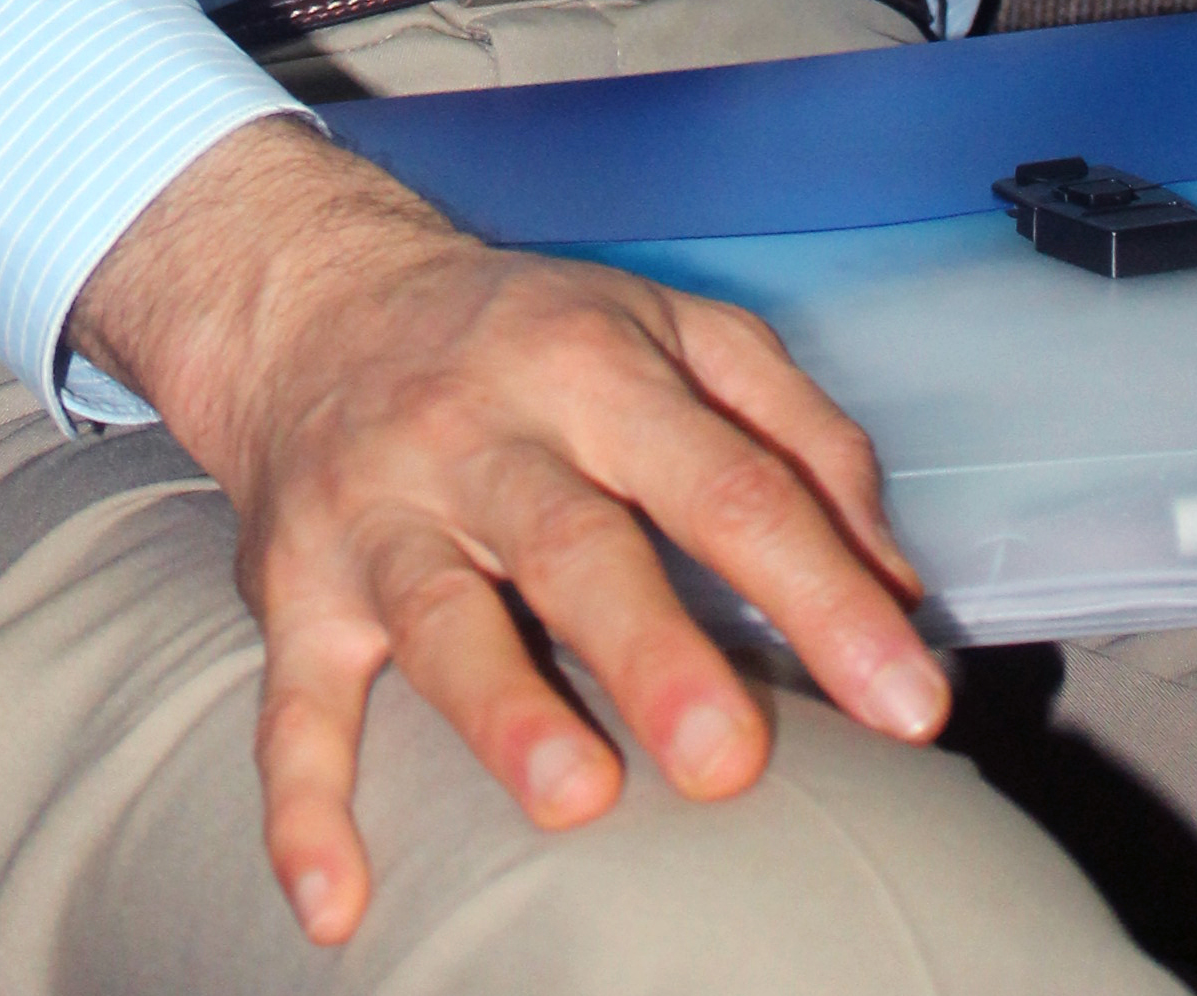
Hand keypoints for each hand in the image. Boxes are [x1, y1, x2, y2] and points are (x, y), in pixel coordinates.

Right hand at [70, 119, 945, 947]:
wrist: (315, 295)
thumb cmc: (530, 334)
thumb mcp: (676, 329)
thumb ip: (798, 439)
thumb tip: (896, 585)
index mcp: (592, 367)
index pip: (727, 483)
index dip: (822, 592)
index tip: (906, 701)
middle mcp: (479, 433)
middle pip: (571, 542)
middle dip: (650, 649)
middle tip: (732, 758)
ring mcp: (377, 511)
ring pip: (436, 613)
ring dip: (500, 708)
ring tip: (574, 798)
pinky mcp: (292, 585)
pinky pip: (290, 700)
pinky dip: (303, 802)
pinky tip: (335, 900)